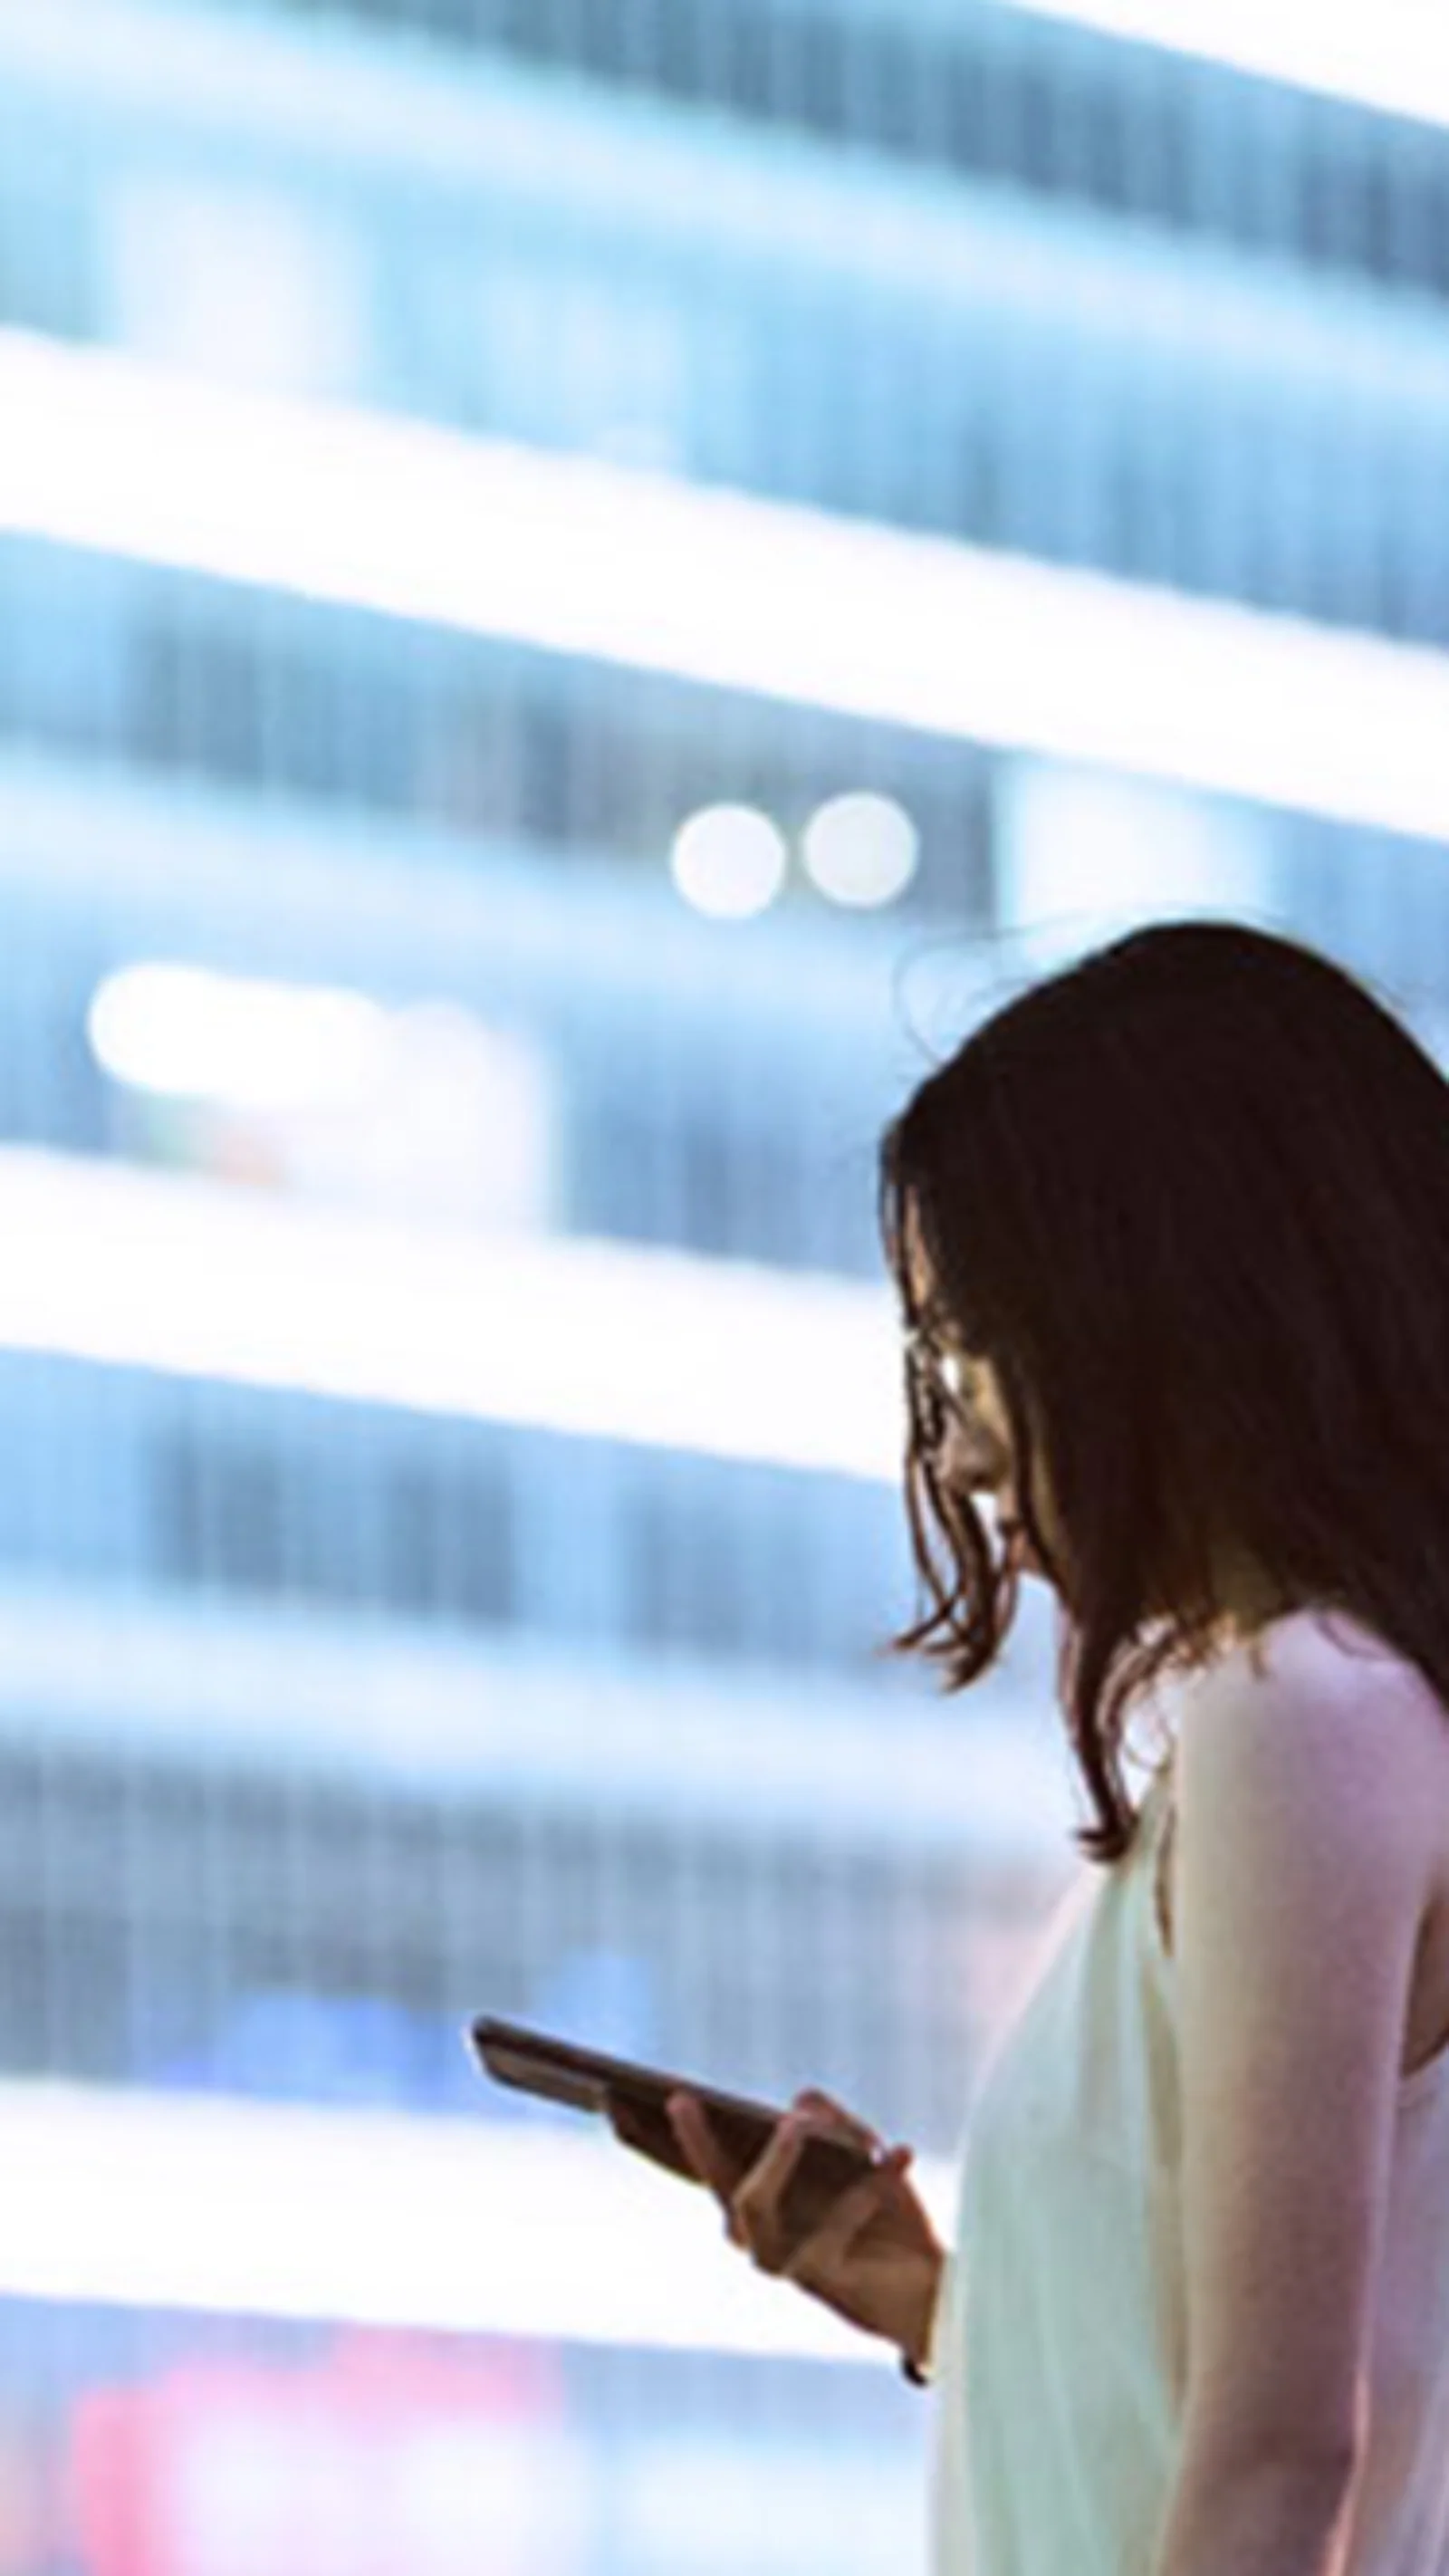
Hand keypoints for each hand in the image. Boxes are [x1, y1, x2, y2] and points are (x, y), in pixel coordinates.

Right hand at [662, 2085, 943, 2368]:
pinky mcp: (815, 2278)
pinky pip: (832, 2220)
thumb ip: (831, 2122)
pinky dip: (870, 2182)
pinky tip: (900, 2154)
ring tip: (797, 2122)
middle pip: (713, 2183)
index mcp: (759, 2201)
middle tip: (681, 2100)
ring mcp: (779, 2261)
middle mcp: (757, 2236)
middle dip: (693, 2141)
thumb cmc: (888, 2217)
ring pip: (751, 2201)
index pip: (701, 2163)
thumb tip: (798, 2102)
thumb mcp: (860, 2152)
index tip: (610, 2097)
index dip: (655, 2136)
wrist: (934, 2287)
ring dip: (777, 2155)